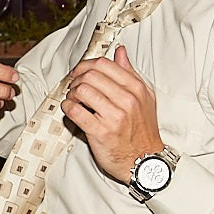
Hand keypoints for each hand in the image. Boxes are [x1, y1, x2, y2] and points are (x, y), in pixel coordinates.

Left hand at [62, 46, 161, 184]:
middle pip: (90, 75)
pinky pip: (75, 111)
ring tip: (74, 99)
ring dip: (71, 93)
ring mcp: (114, 116)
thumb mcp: (145, 97)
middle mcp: (126, 100)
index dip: (86, 65)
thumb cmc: (143, 130)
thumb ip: (130, 73)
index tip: (80, 72)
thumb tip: (120, 52)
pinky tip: (71, 110)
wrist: (145, 161)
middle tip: (75, 87)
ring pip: (81, 91)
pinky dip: (68, 108)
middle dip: (77, 79)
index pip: (105, 64)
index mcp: (136, 89)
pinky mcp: (100, 132)